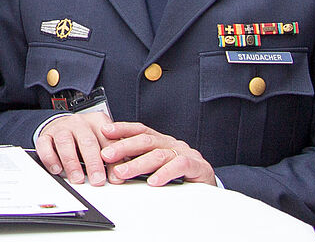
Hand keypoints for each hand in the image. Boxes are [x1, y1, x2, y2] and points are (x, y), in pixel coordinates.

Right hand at [36, 112, 114, 184]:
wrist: (63, 124)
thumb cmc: (87, 135)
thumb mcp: (104, 140)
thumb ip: (115, 154)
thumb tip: (122, 174)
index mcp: (97, 121)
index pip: (108, 141)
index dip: (113, 161)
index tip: (115, 178)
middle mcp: (79, 122)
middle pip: (87, 141)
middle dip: (93, 163)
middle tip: (97, 180)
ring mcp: (61, 128)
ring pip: (65, 142)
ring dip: (72, 162)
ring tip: (77, 178)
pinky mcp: (46, 135)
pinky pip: (44, 145)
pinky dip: (50, 158)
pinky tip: (57, 169)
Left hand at [99, 121, 215, 185]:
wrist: (210, 185)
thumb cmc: (179, 175)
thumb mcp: (156, 165)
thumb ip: (138, 160)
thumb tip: (110, 160)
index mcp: (161, 141)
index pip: (140, 130)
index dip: (122, 129)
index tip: (105, 131)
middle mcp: (172, 144)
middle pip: (146, 141)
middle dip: (123, 147)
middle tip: (106, 154)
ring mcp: (185, 154)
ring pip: (159, 155)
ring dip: (137, 164)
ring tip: (121, 172)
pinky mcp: (198, 167)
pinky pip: (179, 166)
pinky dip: (164, 173)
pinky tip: (153, 181)